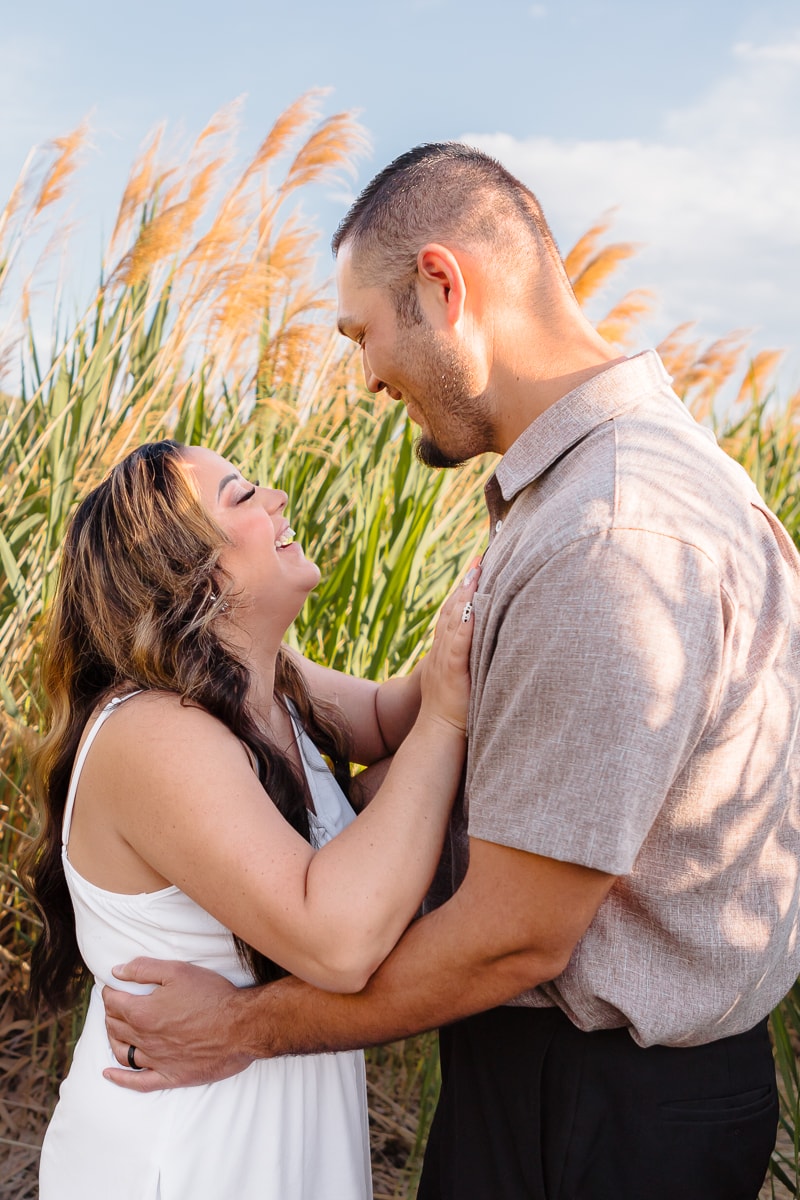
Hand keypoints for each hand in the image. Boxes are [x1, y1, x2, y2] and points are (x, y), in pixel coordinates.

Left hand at [102, 958, 252, 1091]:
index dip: (111, 992)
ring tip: (115, 1030)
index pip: (114, 1002)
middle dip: (110, 1013)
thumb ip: (144, 969)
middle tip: (116, 1004)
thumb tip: (116, 972)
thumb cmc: (212, 995)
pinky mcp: (170, 1076)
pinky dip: (120, 1079)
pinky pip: (138, 1082)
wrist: (241, 1027)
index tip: (114, 987)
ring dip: (113, 1039)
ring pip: (122, 1052)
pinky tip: (109, 1074)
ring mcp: (156, 1060)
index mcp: (143, 1012)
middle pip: (114, 1027)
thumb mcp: (178, 971)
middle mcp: (145, 1039)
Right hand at [419, 563, 479, 734]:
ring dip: (466, 595)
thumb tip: (490, 643)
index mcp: (445, 648)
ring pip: (454, 619)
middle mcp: (442, 648)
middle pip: (453, 608)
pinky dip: (465, 624)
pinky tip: (473, 608)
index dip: (463, 588)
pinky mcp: (453, 669)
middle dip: (466, 583)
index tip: (475, 567)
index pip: (452, 611)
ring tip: (477, 572)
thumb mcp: (461, 675)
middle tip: (479, 559)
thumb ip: (470, 657)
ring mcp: (445, 657)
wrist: (438, 730)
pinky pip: (457, 642)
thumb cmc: (455, 707)